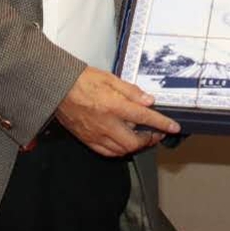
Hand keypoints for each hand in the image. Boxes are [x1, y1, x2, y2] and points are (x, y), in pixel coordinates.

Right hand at [55, 66, 180, 156]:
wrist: (56, 88)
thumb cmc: (81, 80)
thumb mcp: (109, 78)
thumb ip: (131, 91)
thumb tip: (149, 101)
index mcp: (113, 106)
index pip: (144, 117)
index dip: (161, 123)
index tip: (173, 127)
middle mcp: (106, 123)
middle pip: (134, 141)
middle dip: (149, 139)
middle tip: (156, 133)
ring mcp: (96, 134)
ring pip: (122, 150)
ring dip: (136, 146)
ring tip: (142, 137)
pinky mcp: (87, 140)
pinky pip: (108, 152)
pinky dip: (120, 150)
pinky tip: (124, 143)